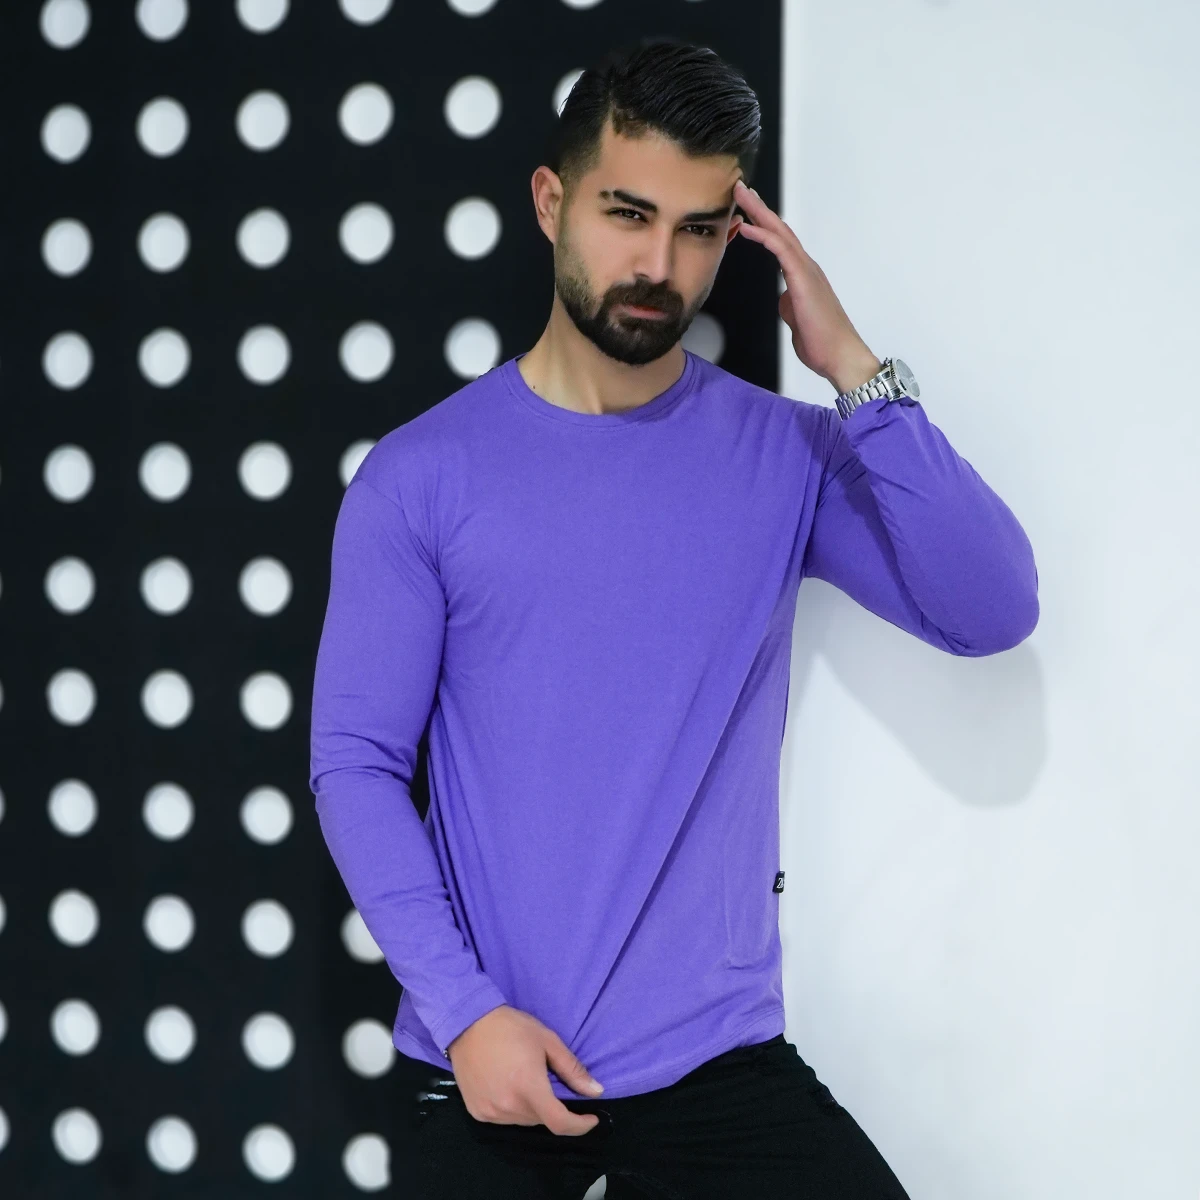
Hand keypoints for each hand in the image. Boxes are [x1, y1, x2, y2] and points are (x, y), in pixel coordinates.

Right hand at [445, 1004, 603, 1136]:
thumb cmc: (511, 1028)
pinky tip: (507, 1086)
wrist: (467, 1024)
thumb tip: (596, 1091)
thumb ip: (572, 1070)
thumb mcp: (547, 1041)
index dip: (580, 1125)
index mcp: (529, 1088)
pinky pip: (504, 1119)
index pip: (560, 1123)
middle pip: (542, 1119)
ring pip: (524, 1121)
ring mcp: (490, 1112)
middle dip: (553, 1106)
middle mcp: (509, 1106)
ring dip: (532, 1108)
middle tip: (548, 1081)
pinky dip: (513, 1109)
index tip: (591, 1118)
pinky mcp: (477, 1113)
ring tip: (525, 1080)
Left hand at [733, 178, 880, 393]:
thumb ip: (790, 303)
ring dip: (759, 212)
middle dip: (759, 207)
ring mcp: (806, 271)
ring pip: (780, 232)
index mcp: (803, 275)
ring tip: (741, 194)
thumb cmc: (821, 341)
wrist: (839, 355)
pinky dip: (763, 235)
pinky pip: (781, 250)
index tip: (746, 209)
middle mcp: (806, 266)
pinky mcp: (803, 280)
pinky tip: (747, 226)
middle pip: (779, 229)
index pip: (780, 242)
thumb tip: (784, 299)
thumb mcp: (797, 318)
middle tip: (740, 188)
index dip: (763, 224)